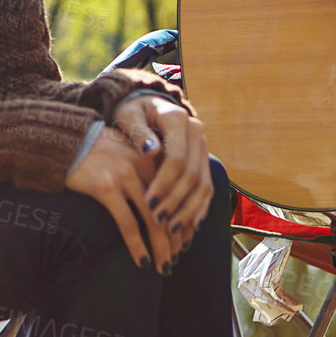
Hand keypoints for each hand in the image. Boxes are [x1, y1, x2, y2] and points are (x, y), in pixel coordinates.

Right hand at [65, 126, 175, 272]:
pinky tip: (142, 261)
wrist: (64, 139)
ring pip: (153, 220)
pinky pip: (128, 224)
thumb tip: (159, 198)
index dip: (184, 218)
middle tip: (178, 257)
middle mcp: (143, 165)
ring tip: (165, 266)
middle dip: (176, 237)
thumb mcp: (127, 151)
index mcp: (151, 157)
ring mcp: (125, 176)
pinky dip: (137, 246)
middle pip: (169, 208)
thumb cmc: (95, 149)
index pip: (178, 193)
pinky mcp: (106, 188)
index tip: (185, 238)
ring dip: (162, 247)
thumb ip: (145, 168)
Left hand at [130, 98, 211, 258]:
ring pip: (203, 184)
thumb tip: (151, 151)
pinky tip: (190, 227)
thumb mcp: (128, 116)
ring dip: (189, 210)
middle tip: (157, 221)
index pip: (177, 158)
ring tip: (171, 230)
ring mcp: (202, 146)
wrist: (146, 106)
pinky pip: (207, 187)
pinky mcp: (203, 159)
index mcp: (177, 119)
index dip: (164, 183)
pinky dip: (200, 208)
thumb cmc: (132, 113)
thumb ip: (138, 132)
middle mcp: (196, 131)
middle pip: (192, 174)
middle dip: (175, 201)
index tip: (148, 203)